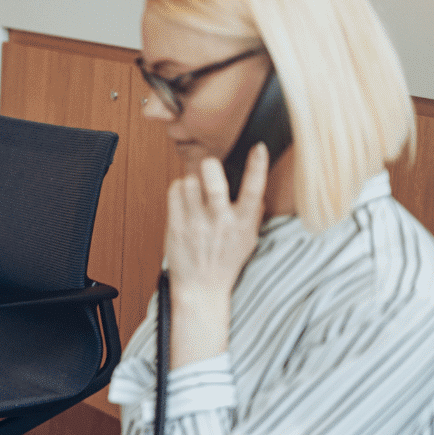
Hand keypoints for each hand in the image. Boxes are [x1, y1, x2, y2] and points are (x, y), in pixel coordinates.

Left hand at [160, 143, 268, 366]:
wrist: (201, 286)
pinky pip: (174, 191)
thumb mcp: (249, 238)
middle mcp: (220, 221)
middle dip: (210, 166)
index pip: (254, 190)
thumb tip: (256, 190)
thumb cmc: (225, 261)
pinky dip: (178, 189)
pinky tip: (184, 198)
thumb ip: (252, 214)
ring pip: (190, 182)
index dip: (258, 166)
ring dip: (192, 180)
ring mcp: (196, 223)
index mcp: (243, 223)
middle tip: (210, 165)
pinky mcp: (177, 225)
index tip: (259, 148)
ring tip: (195, 190)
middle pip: (213, 181)